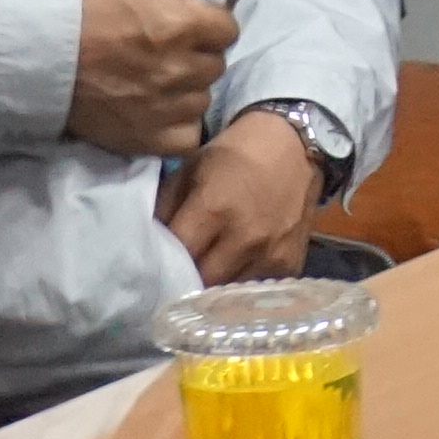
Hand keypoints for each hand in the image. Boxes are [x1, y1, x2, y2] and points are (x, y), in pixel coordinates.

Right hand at [68, 0, 250, 159]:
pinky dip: (179, 126)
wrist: (38, 53)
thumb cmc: (89, 7)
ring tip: (156, 80)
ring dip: (188, 89)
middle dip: (199, 55)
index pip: (229, 28)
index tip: (185, 25)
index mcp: (182, 25)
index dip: (209, 25)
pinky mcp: (148, 138)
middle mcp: (180, 68)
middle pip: (217, 64)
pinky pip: (188, 138)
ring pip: (203, 99)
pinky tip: (159, 111)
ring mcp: (165, 106)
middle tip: (165, 51)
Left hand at [159, 108, 322, 284]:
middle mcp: (245, 238)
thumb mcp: (190, 170)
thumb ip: (165, 208)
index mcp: (214, 210)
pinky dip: (242, 283)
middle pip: (201, 282)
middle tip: (178, 274)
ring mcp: (271, 254)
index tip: (153, 265)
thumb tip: (145, 243)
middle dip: (185, 280)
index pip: (176, 257)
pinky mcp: (290, 265)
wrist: (293, 145)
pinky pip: (255, 288)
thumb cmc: (235, 155)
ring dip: (214, 285)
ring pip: (228, 293)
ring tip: (206, 274)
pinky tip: (236, 269)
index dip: (161, 263)